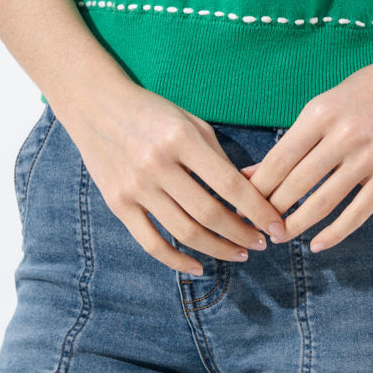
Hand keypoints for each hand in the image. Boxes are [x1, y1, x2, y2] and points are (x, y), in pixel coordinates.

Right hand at [56, 89, 287, 277]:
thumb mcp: (191, 122)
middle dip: (242, 234)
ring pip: (185, 232)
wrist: (95, 105)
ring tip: (239, 254)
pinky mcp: (118, 203)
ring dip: (217, 249)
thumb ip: (217, 158)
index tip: (277, 227)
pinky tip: (198, 267)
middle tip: (261, 244)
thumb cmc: (152, 111)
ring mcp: (136, 187)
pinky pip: (151, 242)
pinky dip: (176, 260)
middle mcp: (158, 164)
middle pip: (210, 213)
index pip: (230, 184)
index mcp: (181, 139)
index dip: (258, 210)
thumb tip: (249, 197)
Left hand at [237, 63, 372, 253]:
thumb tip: (251, 175)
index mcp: (320, 113)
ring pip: (323, 202)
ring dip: (297, 225)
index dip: (257, 188)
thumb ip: (290, 142)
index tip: (242, 205)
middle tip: (257, 226)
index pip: (278, 159)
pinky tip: (317, 244)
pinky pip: (358, 212)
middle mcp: (344, 134)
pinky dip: (334, 233)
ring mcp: (371, 156)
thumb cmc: (362, 93)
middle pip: (297, 184)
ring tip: (281, 236)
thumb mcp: (322, 107)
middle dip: (272, 210)